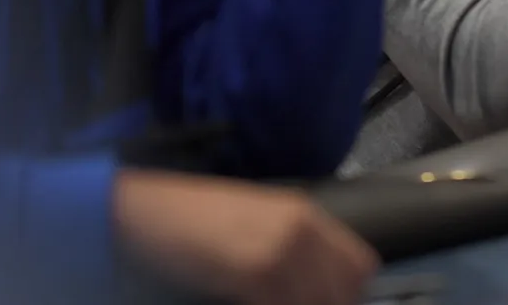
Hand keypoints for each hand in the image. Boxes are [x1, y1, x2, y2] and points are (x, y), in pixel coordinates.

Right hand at [112, 169, 378, 304]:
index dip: (349, 294)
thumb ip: (290, 246)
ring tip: (270, 304)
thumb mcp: (255, 222)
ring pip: (317, 303)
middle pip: (343, 292)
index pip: (360, 265)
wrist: (147, 212)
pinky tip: (249, 304)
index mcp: (304, 214)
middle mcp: (300, 229)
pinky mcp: (256, 271)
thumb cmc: (192, 220)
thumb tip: (313, 286)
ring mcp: (280, 249)